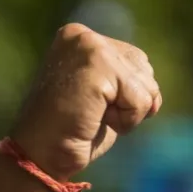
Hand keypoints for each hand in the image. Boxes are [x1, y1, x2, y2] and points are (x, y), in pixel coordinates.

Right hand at [8, 23, 161, 182]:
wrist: (40, 157)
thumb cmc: (72, 131)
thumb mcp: (102, 94)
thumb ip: (124, 77)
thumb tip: (153, 85)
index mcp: (81, 37)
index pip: (137, 62)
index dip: (127, 94)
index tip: (91, 106)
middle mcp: (83, 35)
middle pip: (146, 70)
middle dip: (129, 101)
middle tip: (91, 112)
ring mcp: (90, 46)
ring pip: (147, 86)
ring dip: (128, 113)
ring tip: (93, 115)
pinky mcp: (98, 65)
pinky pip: (141, 100)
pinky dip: (127, 120)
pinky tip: (96, 119)